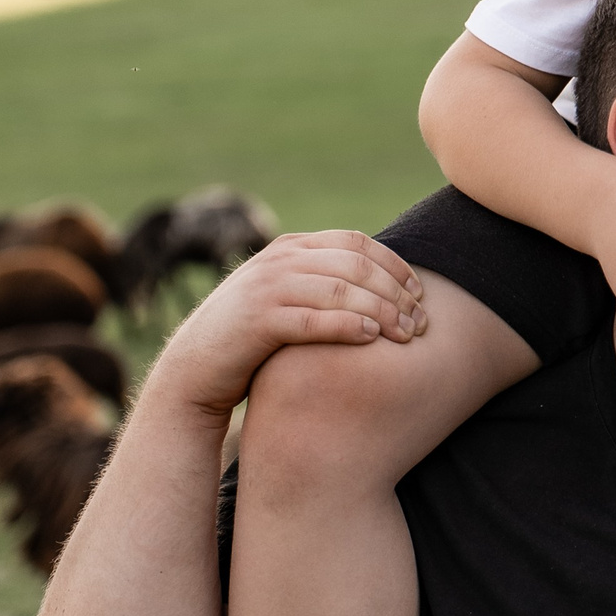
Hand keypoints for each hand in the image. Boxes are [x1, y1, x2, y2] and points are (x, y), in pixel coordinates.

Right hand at [148, 231, 426, 420]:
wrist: (193, 372)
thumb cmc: (253, 339)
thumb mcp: (287, 296)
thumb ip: (321, 282)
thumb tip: (382, 287)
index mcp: (291, 248)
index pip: (356, 244)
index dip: (395, 266)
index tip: (421, 293)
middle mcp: (279, 261)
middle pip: (356, 266)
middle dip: (396, 293)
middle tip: (422, 322)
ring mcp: (267, 288)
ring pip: (341, 290)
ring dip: (382, 312)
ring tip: (407, 335)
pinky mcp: (257, 320)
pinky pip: (314, 319)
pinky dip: (347, 325)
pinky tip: (371, 338)